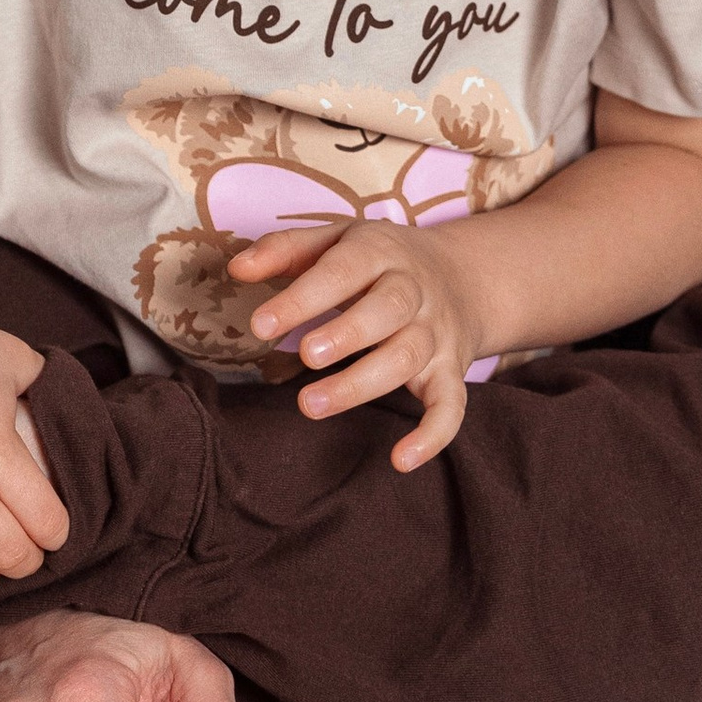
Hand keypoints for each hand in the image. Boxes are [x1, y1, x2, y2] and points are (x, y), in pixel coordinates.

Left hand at [231, 217, 490, 467]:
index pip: (343, 270)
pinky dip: (434, 434)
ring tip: (310, 404)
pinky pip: (452, 404)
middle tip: (306, 354)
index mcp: (380, 252)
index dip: (303, 298)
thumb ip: (284, 250)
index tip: (260, 325)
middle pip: (389, 309)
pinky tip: (401, 460)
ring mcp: (435, 332)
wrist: (464, 274)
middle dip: (348, 333)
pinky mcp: (450, 370)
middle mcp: (414, 291)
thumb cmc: (378, 262)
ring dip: (363, 383)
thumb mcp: (336, 240)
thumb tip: (237, 268)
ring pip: (408, 356)